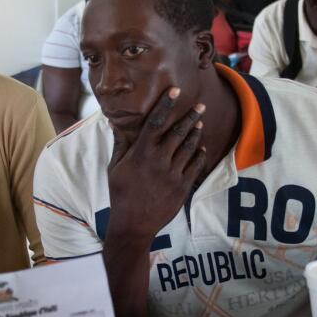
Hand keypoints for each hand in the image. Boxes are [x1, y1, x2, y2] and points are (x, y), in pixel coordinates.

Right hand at [107, 87, 205, 241]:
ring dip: (196, 134)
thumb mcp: (115, 168)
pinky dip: (199, 156)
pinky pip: (195, 167)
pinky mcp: (182, 187)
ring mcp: (173, 175)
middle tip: (200, 105)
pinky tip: (201, 148)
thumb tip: (115, 123)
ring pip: (189, 148)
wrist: (133, 226)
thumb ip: (120, 144)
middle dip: (190, 117)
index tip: (175, 91)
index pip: (155, 122)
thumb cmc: (120, 194)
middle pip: (178, 132)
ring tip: (200, 123)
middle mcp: (159, 161)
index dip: (166, 105)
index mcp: (141, 154)